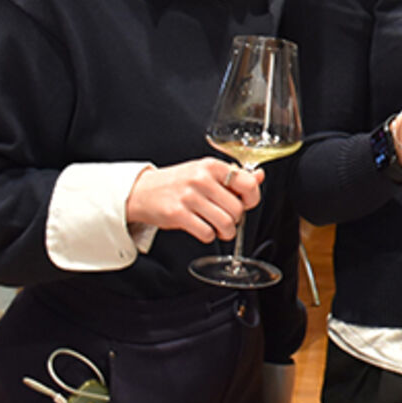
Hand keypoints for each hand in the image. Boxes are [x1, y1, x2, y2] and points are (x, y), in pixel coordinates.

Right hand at [126, 159, 262, 243]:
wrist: (141, 191)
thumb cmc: (177, 182)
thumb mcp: (205, 172)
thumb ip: (234, 175)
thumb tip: (260, 176)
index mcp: (212, 166)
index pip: (248, 183)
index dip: (252, 199)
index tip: (246, 204)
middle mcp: (201, 179)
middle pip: (237, 208)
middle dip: (236, 219)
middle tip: (227, 219)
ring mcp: (189, 197)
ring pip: (225, 223)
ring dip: (226, 232)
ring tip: (219, 229)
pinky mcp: (177, 214)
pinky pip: (207, 233)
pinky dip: (209, 236)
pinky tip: (204, 230)